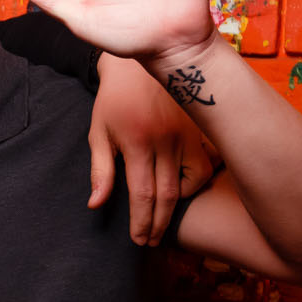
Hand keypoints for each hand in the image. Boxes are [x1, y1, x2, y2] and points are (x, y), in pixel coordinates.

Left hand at [89, 55, 219, 244]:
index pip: (143, 194)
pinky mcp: (200, 128)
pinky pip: (205, 164)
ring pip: (192, 182)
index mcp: (137, 142)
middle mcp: (165, 140)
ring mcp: (187, 134)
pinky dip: (196, 182)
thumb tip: (95, 205)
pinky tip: (181, 190)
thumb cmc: (114, 100)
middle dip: (159, 223)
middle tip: (151, 241)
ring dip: (179, 206)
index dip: (142, 222)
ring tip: (164, 218)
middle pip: (168, 196)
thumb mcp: (99, 132)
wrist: (140, 61)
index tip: (139, 240)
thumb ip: (100, 171)